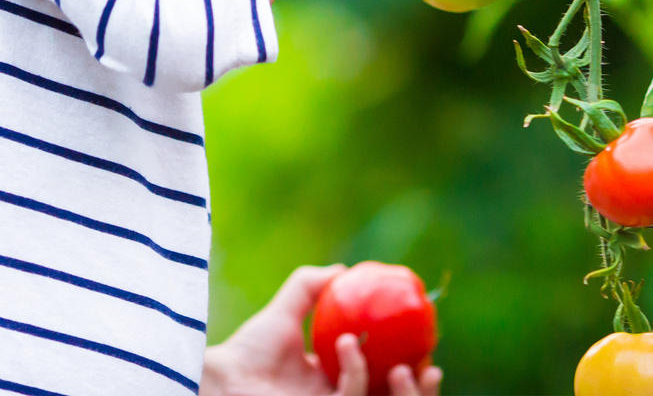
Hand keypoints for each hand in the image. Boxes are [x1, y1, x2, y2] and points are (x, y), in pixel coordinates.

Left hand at [199, 265, 442, 395]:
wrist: (222, 380)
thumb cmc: (247, 350)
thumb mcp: (284, 311)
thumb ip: (310, 287)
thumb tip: (343, 269)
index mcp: (334, 385)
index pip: (382, 382)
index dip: (410, 370)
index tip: (428, 345)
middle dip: (420, 394)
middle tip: (430, 365)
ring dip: (402, 392)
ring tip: (400, 364)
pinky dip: (356, 372)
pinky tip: (347, 344)